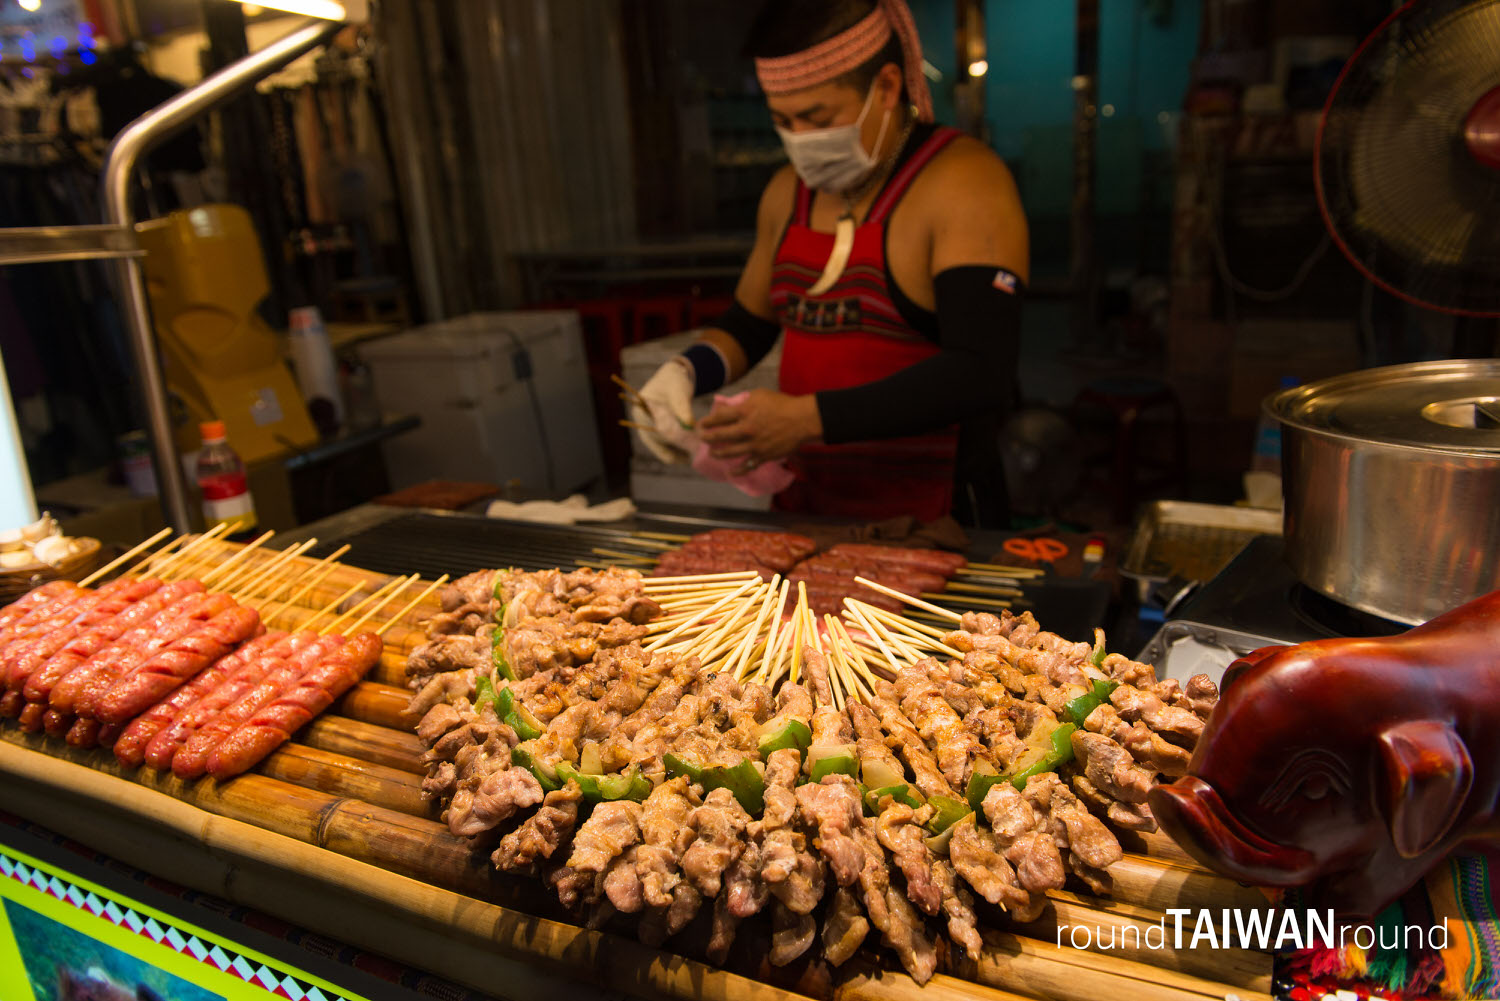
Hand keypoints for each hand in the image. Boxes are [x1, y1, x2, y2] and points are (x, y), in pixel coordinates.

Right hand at [627, 359, 695, 463]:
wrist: (676, 376)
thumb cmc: (674, 381)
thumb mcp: (678, 391)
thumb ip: (683, 407)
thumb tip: (689, 424)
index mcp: (641, 416)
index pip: (656, 440)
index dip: (673, 447)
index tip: (692, 451)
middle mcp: (644, 427)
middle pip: (662, 448)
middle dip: (680, 452)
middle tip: (700, 454)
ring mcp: (652, 431)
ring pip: (668, 450)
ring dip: (683, 452)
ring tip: (701, 452)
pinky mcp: (662, 433)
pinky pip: (672, 447)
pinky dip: (684, 448)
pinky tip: (698, 448)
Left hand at [698, 389, 821, 472]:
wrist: (802, 420)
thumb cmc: (782, 405)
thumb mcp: (760, 395)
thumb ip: (743, 401)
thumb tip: (729, 407)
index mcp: (745, 412)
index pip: (719, 417)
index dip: (707, 422)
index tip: (701, 424)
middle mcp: (746, 429)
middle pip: (720, 436)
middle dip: (707, 438)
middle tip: (702, 438)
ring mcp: (754, 445)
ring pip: (729, 453)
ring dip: (718, 454)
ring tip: (712, 453)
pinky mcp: (763, 456)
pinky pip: (746, 466)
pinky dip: (737, 471)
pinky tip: (730, 473)